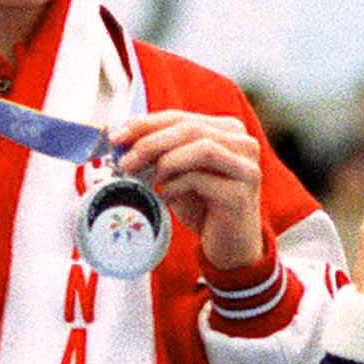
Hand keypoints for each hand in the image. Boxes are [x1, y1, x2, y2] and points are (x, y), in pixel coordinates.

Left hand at [109, 111, 266, 269]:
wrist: (229, 246)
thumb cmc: (204, 207)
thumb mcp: (180, 173)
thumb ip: (161, 153)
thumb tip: (123, 140)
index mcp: (228, 130)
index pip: (181, 117)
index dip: (146, 124)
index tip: (117, 137)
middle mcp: (243, 143)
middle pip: (190, 128)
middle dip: (151, 142)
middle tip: (125, 161)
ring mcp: (246, 167)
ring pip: (201, 148)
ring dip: (164, 161)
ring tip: (143, 178)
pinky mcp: (240, 192)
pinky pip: (201, 179)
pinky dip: (175, 185)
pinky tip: (165, 196)